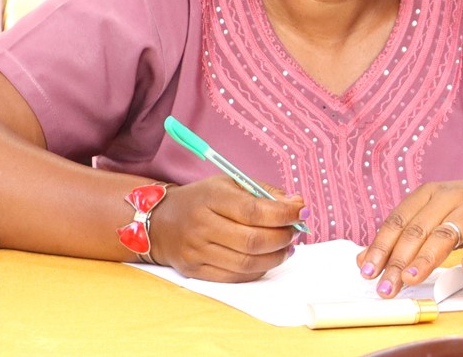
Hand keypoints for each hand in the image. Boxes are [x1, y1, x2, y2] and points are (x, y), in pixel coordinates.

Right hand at [145, 177, 305, 282]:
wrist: (160, 221)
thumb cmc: (202, 199)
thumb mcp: (230, 184)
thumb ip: (264, 193)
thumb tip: (297, 205)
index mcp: (212, 197)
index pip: (255, 210)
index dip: (284, 214)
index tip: (302, 212)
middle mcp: (202, 226)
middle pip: (253, 240)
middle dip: (283, 237)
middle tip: (294, 232)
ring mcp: (196, 251)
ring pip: (246, 263)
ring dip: (275, 257)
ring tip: (286, 247)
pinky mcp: (195, 271)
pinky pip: (234, 277)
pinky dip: (258, 270)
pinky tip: (267, 259)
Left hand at [357, 174, 462, 296]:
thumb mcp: (436, 215)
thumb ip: (404, 236)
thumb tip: (365, 260)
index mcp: (429, 194)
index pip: (398, 221)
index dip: (380, 247)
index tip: (367, 270)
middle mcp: (450, 198)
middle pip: (418, 231)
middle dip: (398, 261)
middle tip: (386, 286)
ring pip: (445, 235)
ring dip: (426, 259)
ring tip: (411, 279)